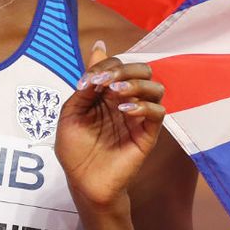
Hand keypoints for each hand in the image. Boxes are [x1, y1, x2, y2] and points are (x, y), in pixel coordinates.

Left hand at [54, 41, 165, 213]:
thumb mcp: (72, 112)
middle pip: (142, 70)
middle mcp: (126, 100)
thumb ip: (87, 82)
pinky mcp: (147, 134)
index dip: (104, 66)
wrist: (82, 182)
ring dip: (136, 85)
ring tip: (116, 95)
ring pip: (156, 88)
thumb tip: (99, 46)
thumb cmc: (75, 149)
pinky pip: (158, 113)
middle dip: (124, 69)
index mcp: (107, 93)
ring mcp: (138, 117)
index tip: (87, 81)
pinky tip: (124, 111)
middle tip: (106, 82)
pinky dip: (144, 106)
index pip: (117, 65)